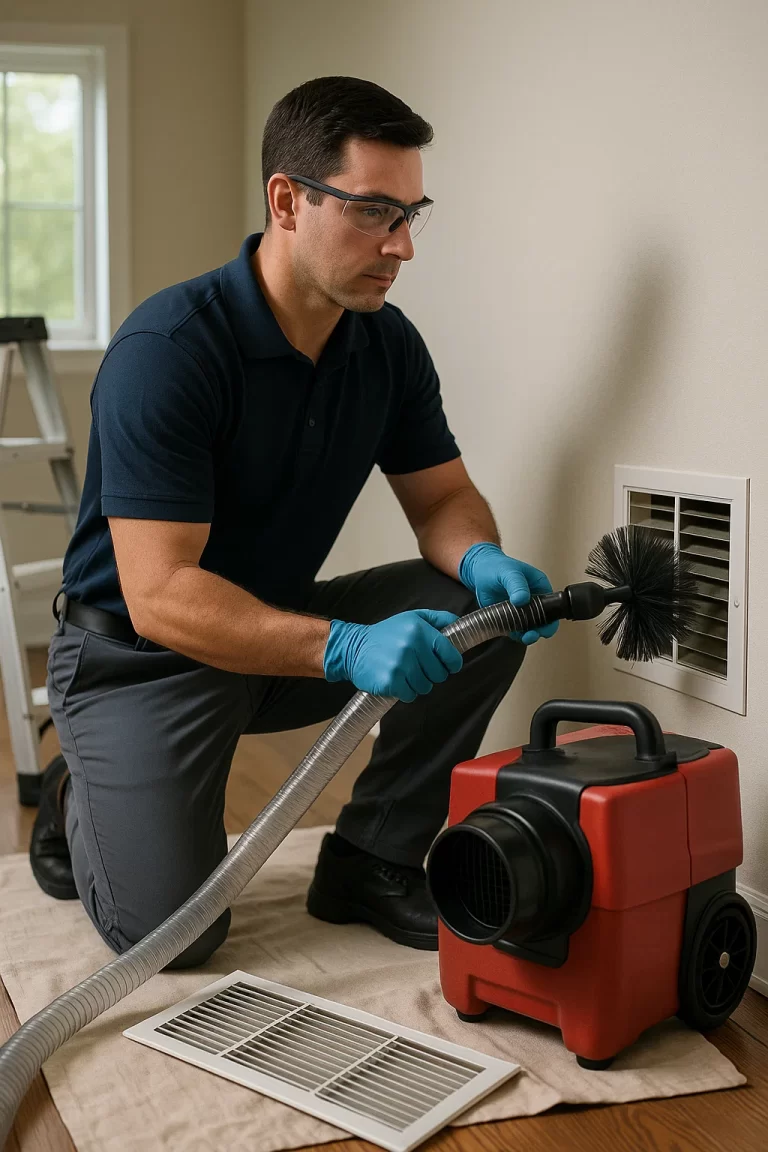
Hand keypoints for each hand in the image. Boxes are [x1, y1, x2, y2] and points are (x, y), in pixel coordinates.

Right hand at [323, 610, 462, 701]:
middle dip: (431, 674)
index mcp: (420, 629)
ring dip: (417, 684)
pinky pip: (411, 695)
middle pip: (439, 675)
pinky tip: (395, 680)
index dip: (452, 663)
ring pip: (426, 687)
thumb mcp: (412, 618)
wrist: (352, 648)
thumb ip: (439, 619)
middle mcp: (412, 646)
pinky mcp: (390, 681)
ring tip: (404, 673)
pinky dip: (405, 692)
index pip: (451, 655)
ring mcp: (401, 665)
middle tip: (417, 667)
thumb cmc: (385, 634)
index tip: (447, 665)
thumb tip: (460, 624)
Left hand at [458, 542, 558, 644]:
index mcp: (540, 588)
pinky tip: (510, 633)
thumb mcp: (509, 572)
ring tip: (521, 636)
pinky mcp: (509, 617)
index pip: (552, 606)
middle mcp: (533, 601)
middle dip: (539, 631)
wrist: (478, 569)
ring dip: (527, 635)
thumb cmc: (496, 566)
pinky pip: (515, 630)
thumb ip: (517, 585)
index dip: (550, 619)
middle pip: (543, 621)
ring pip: (529, 628)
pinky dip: (514, 634)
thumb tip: (522, 599)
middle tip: (530, 635)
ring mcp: (521, 610)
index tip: (544, 627)